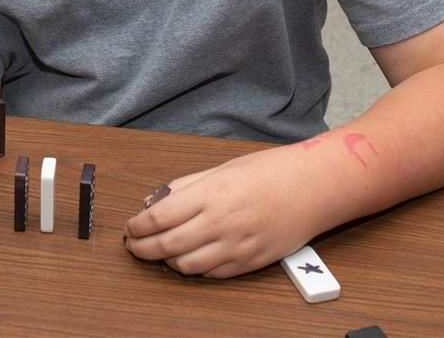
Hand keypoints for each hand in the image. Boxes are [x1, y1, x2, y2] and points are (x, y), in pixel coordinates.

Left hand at [121, 147, 325, 278]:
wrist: (312, 187)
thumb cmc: (269, 172)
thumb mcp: (221, 169)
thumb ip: (187, 187)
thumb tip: (156, 201)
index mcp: (211, 194)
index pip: (159, 217)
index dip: (138, 226)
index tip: (131, 227)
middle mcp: (221, 223)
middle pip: (167, 246)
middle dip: (142, 249)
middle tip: (133, 246)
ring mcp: (237, 246)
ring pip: (187, 266)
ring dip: (167, 262)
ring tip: (160, 254)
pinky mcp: (251, 262)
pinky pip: (214, 274)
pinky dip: (196, 270)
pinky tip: (189, 259)